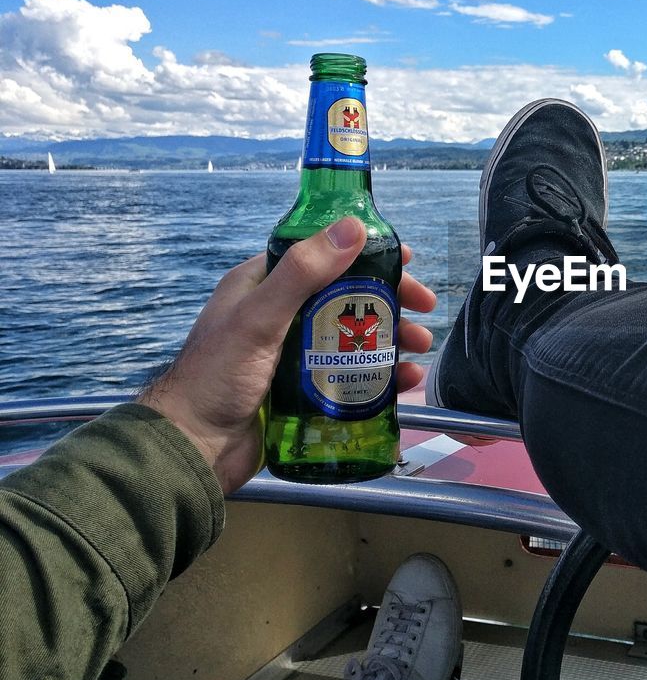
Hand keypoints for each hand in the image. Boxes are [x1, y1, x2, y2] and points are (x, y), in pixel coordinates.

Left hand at [137, 216, 436, 493]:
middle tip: (423, 310)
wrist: (191, 452)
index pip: (321, 255)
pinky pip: (351, 375)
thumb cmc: (216, 378)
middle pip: (346, 297)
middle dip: (388, 302)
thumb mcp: (260, 319)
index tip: (403, 260)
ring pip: (354, 337)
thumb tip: (353, 227)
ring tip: (420, 348)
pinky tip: (405, 383)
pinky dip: (380, 376)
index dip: (364, 254)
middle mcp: (279, 316)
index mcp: (261, 286)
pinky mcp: (304, 391)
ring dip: (390, 339)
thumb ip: (303, 273)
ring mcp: (292, 355)